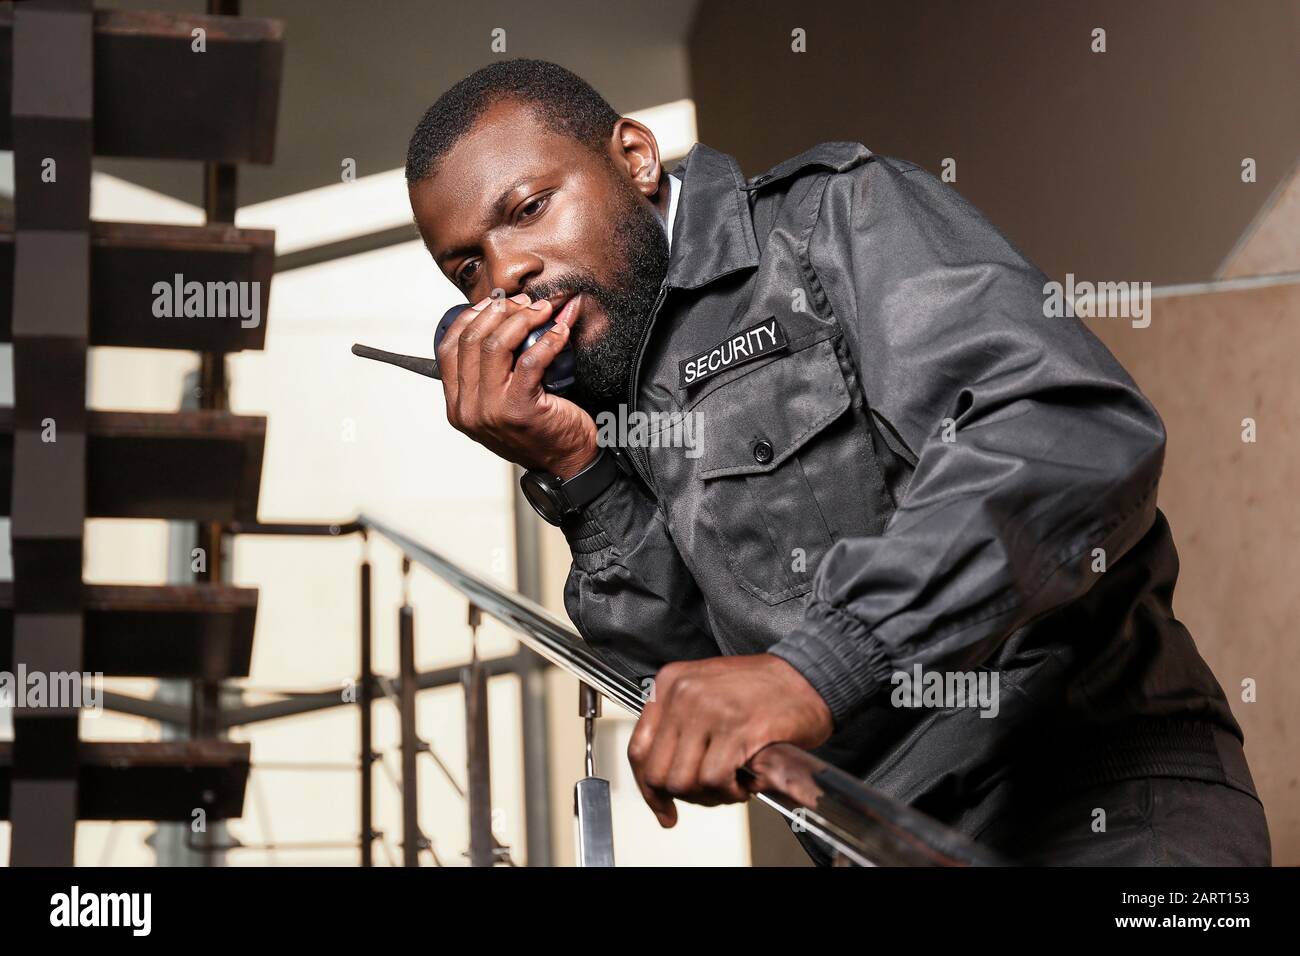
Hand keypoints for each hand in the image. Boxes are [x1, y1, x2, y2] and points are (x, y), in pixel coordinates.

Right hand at [436, 292, 596, 477]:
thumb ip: (490, 371)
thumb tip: (500, 315)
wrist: (567, 465)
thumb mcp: (501, 402)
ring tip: (544, 310)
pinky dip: (549, 339)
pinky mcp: (520, 409)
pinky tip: (560, 330)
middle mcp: (468, 410)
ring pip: (495, 345)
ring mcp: (491, 411)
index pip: (448, 348)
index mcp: (457, 406)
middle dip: (499, 311)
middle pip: (471, 341)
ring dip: (522, 319)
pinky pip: (531, 360)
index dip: (471, 317)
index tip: (495, 303)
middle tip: (526, 302)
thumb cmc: (540, 431)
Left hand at [627, 654, 833, 826]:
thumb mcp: (707, 692)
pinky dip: (730, 792)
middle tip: (710, 796)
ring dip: (709, 796)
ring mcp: (708, 710)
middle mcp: (683, 693)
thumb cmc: (764, 688)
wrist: (809, 676)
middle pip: (658, 771)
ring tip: (731, 786)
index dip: (648, 787)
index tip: (661, 804)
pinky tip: (745, 783)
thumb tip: (661, 776)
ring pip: (683, 781)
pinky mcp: (736, 729)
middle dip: (683, 796)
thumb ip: (680, 725)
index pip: (639, 748)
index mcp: (671, 683)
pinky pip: (714, 779)